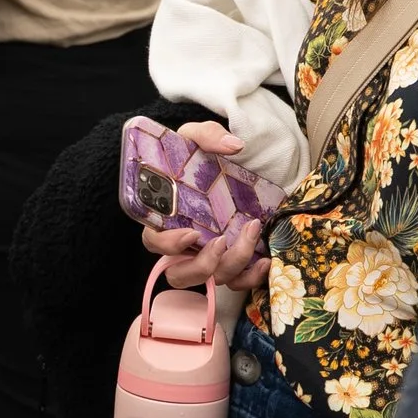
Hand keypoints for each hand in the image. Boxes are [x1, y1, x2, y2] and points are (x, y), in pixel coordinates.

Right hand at [139, 122, 272, 293]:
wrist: (223, 164)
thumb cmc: (198, 155)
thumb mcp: (195, 137)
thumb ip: (208, 136)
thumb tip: (233, 145)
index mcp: (165, 217)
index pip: (153, 242)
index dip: (167, 245)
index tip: (190, 234)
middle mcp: (182, 244)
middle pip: (180, 273)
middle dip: (202, 265)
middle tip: (222, 241)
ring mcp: (206, 256)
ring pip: (211, 279)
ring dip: (231, 265)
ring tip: (252, 235)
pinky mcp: (229, 261)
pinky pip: (235, 281)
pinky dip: (249, 277)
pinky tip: (264, 261)